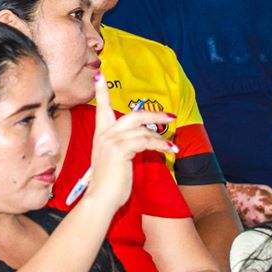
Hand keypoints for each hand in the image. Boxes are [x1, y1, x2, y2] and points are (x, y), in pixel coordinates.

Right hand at [85, 73, 176, 213]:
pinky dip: (160, 145)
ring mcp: (111, 141)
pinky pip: (145, 141)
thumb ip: (123, 145)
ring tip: (172, 145)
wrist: (100, 198)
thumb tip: (142, 139)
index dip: (101, 90)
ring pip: (142, 129)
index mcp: (100, 135)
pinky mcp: (120, 150)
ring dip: (161, 136)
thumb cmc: (109, 182)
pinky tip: (169, 150)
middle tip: (170, 116)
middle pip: (132, 115)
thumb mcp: (113, 159)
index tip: (99, 73)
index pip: (100, 107)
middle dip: (153, 114)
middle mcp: (104, 135)